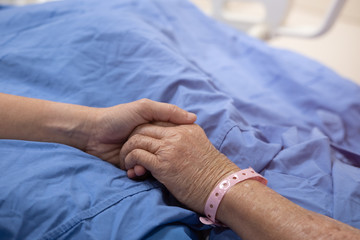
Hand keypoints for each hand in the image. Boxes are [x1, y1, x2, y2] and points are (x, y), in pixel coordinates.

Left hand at [84, 99, 195, 168]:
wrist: (92, 133)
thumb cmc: (118, 117)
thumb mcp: (144, 108)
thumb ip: (168, 112)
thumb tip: (194, 118)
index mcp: (156, 128)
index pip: (174, 137)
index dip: (176, 143)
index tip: (178, 148)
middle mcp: (151, 141)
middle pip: (163, 154)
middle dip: (160, 159)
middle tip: (158, 162)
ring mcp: (141, 154)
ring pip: (152, 166)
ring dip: (146, 169)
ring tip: (139, 169)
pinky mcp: (130, 165)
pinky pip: (140, 173)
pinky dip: (137, 174)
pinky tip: (131, 172)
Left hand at [119, 122, 239, 212]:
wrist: (222, 188)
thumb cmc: (212, 170)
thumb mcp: (201, 143)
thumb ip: (187, 134)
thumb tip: (177, 133)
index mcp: (186, 128)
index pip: (159, 121)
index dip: (146, 131)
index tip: (141, 142)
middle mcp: (178, 134)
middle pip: (145, 128)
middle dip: (132, 139)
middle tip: (129, 152)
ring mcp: (170, 148)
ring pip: (138, 140)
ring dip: (128, 151)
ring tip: (128, 162)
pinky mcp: (163, 164)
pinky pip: (138, 155)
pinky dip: (130, 162)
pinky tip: (132, 170)